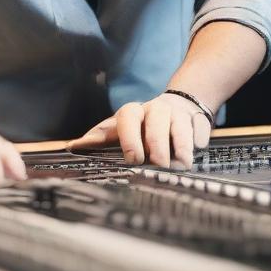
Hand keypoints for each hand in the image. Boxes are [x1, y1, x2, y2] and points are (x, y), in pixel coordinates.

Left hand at [70, 93, 211, 168]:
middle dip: (156, 145)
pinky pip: (199, 128)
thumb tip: (71, 146)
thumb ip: (100, 138)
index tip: (132, 159)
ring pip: (178, 126)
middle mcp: (155, 110)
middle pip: (154, 123)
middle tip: (157, 165)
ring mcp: (177, 113)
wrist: (182, 105)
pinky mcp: (197, 118)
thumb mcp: (121, 129)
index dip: (129, 138)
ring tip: (180, 165)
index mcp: (133, 113)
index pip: (126, 118)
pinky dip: (198, 140)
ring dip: (180, 147)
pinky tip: (197, 148)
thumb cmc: (145, 125)